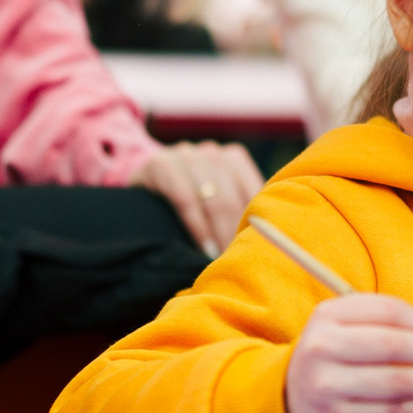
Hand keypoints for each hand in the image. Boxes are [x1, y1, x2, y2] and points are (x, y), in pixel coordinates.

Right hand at [138, 140, 264, 255]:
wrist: (144, 186)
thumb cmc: (192, 202)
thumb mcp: (218, 202)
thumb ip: (240, 213)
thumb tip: (268, 240)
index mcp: (233, 158)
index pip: (253, 190)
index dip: (257, 222)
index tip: (259, 250)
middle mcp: (211, 152)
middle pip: (232, 195)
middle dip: (236, 231)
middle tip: (240, 260)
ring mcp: (185, 154)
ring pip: (211, 196)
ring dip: (218, 231)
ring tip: (223, 258)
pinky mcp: (159, 164)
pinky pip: (183, 197)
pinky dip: (196, 225)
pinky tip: (203, 246)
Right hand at [285, 293, 412, 412]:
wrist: (294, 404)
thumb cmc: (333, 359)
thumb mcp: (343, 328)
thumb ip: (384, 321)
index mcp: (326, 316)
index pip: (387, 311)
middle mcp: (322, 348)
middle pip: (393, 345)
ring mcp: (326, 385)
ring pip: (396, 382)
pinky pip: (390, 411)